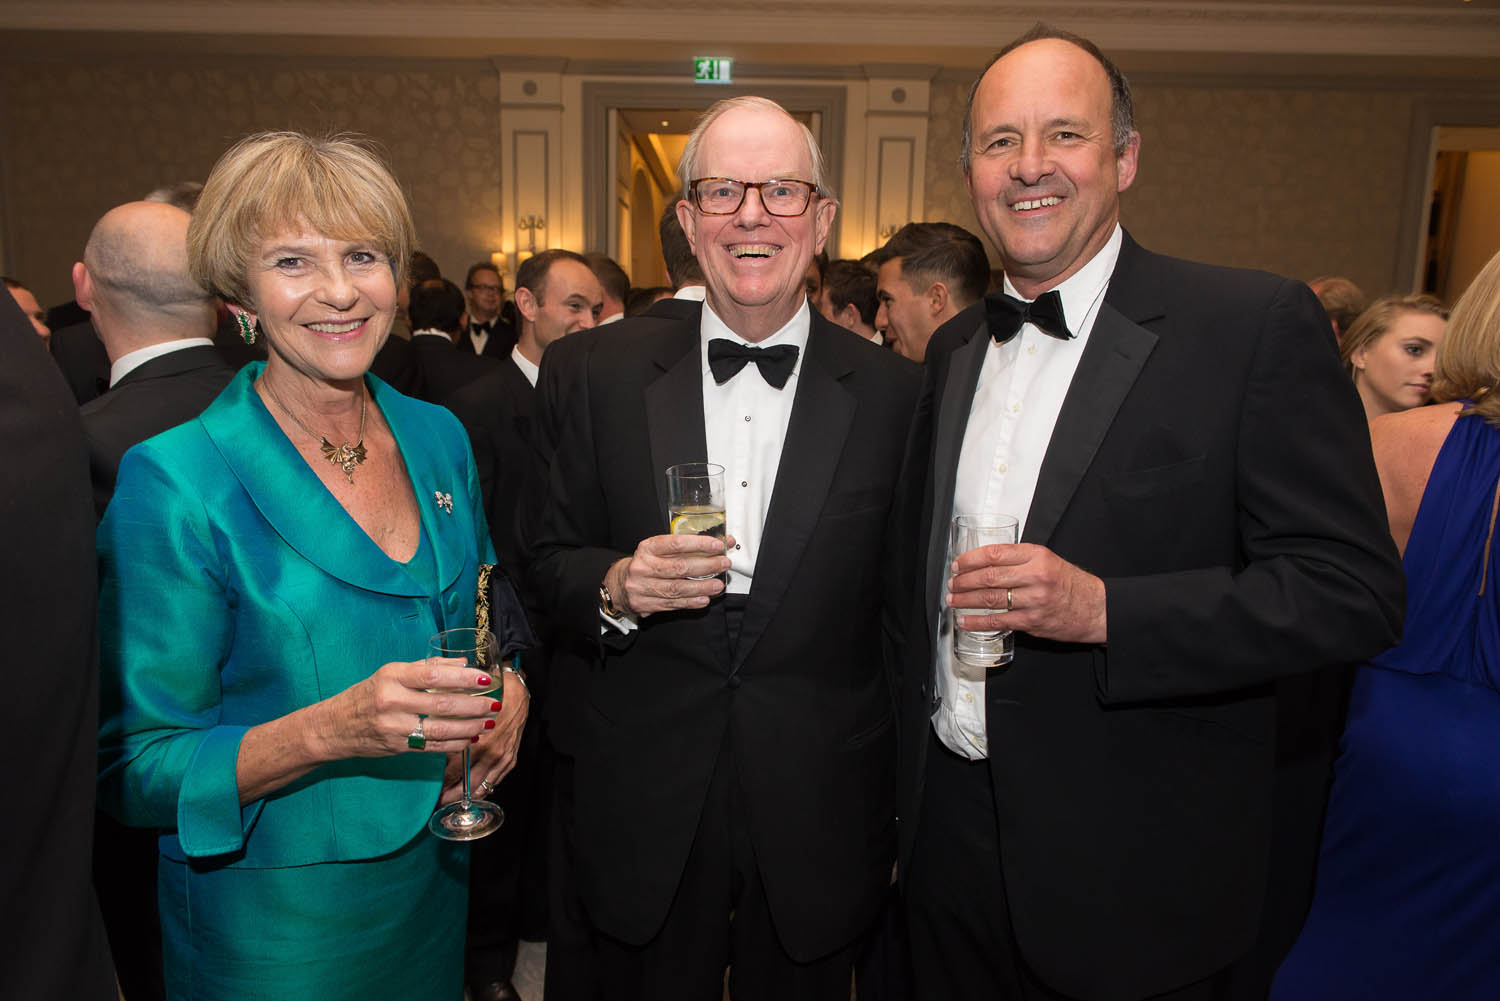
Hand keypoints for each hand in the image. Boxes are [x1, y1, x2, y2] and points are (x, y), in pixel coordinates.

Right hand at [314, 657, 499, 759]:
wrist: (334, 726)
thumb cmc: (367, 695)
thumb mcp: (391, 674)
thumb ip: (427, 667)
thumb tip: (463, 664)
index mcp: (392, 676)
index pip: (432, 675)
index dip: (462, 678)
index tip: (484, 679)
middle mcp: (391, 700)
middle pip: (440, 703)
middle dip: (473, 705)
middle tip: (494, 704)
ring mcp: (393, 726)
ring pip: (439, 728)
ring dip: (468, 726)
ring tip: (488, 722)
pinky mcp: (396, 747)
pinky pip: (431, 746)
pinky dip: (454, 743)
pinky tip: (470, 738)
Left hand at [441, 667, 529, 804]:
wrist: (517, 692)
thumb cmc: (490, 697)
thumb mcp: (466, 710)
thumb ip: (452, 730)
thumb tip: (436, 744)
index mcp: (479, 743)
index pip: (455, 772)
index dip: (442, 783)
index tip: (433, 789)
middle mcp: (492, 754)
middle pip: (468, 785)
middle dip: (452, 795)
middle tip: (439, 801)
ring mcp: (503, 758)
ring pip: (483, 786)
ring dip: (468, 796)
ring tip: (454, 800)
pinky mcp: (511, 759)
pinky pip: (496, 780)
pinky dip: (485, 788)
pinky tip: (475, 790)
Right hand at [608, 533, 734, 616]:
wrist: (619, 584)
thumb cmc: (645, 564)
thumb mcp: (658, 550)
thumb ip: (686, 548)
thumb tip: (719, 544)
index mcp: (647, 548)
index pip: (676, 543)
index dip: (699, 544)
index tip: (717, 546)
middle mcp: (643, 567)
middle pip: (679, 567)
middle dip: (706, 566)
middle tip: (723, 564)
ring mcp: (642, 587)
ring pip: (677, 588)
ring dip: (701, 587)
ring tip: (717, 585)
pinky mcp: (645, 604)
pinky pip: (672, 604)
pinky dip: (690, 602)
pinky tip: (703, 599)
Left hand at [947, 542, 1106, 644]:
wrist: (1096, 608)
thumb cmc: (1069, 584)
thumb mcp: (1047, 560)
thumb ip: (1019, 559)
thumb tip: (984, 563)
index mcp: (1037, 555)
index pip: (995, 554)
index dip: (970, 559)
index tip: (957, 564)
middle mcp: (1035, 575)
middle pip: (989, 576)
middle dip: (964, 581)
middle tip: (952, 583)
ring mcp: (1034, 600)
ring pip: (990, 599)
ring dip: (966, 600)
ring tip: (953, 600)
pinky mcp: (1033, 621)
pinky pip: (998, 621)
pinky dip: (978, 622)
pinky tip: (965, 620)